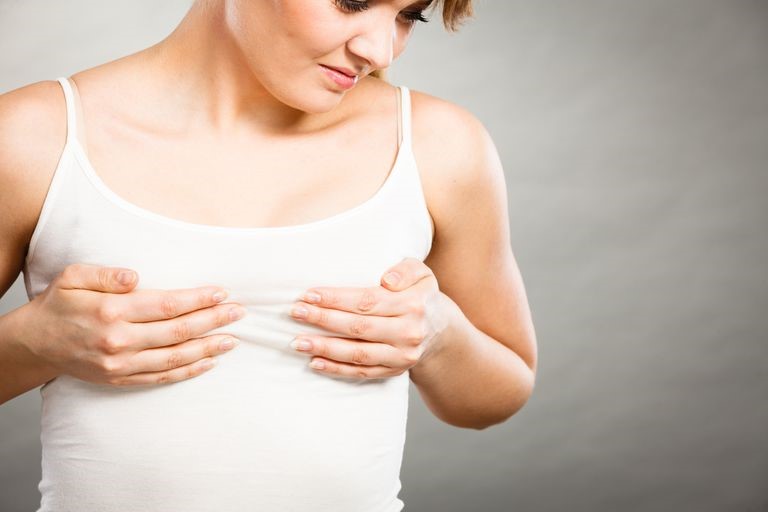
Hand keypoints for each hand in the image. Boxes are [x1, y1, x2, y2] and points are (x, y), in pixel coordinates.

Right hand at [18, 263, 244, 386]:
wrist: (35, 343)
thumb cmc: (59, 304)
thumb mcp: (73, 277)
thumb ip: (105, 275)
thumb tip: (135, 277)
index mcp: (112, 312)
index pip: (167, 305)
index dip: (198, 300)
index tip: (222, 293)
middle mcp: (120, 341)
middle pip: (178, 332)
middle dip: (213, 321)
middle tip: (239, 313)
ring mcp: (121, 365)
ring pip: (174, 358)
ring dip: (207, 349)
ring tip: (232, 340)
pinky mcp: (121, 380)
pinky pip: (161, 377)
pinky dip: (187, 371)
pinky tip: (208, 363)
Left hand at [288, 257, 450, 378]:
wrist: (440, 329)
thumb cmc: (419, 294)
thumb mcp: (421, 272)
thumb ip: (405, 269)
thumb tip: (386, 280)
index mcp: (413, 304)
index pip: (367, 301)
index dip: (336, 299)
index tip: (310, 294)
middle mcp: (409, 332)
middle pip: (359, 327)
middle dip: (323, 320)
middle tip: (296, 313)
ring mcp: (402, 356)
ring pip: (358, 354)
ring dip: (325, 348)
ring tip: (297, 342)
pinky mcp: (394, 371)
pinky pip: (362, 373)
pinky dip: (337, 370)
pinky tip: (314, 362)